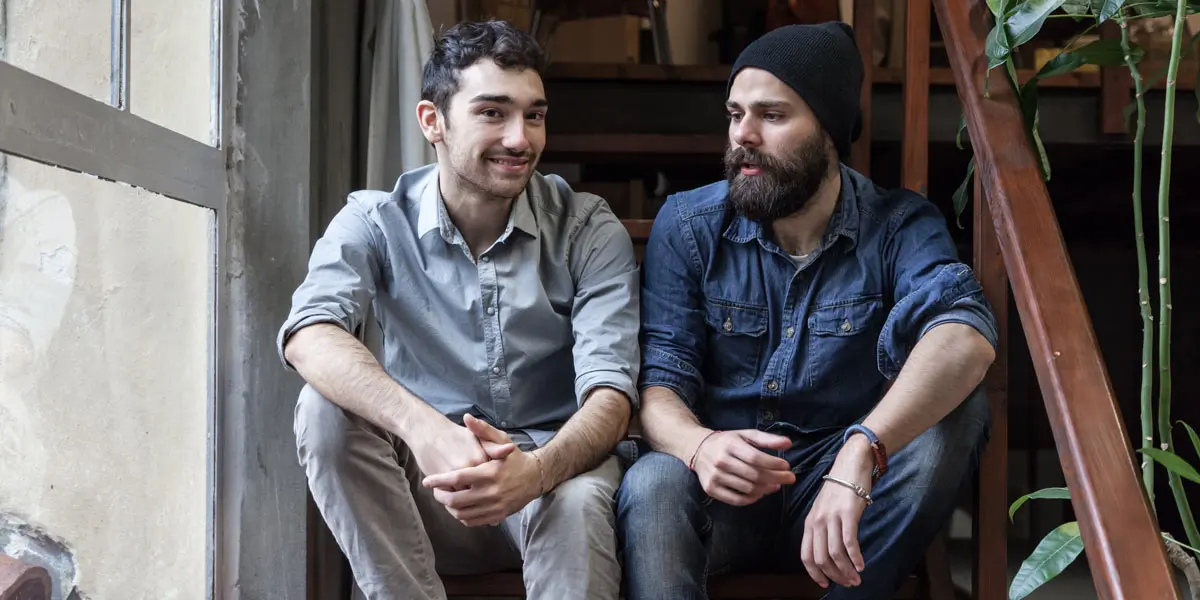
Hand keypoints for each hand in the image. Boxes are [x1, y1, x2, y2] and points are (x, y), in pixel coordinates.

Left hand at [420, 416, 541, 526]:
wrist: (536, 477)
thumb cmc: (515, 457)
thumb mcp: (501, 439)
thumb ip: (482, 430)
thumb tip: (467, 417)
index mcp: (489, 472)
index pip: (457, 478)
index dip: (439, 480)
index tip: (427, 481)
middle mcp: (491, 492)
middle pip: (456, 500)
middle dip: (441, 496)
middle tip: (435, 491)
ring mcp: (495, 506)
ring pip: (462, 514)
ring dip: (449, 508)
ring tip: (446, 499)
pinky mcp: (498, 516)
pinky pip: (473, 521)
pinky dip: (462, 516)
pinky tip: (459, 508)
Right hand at [691, 429, 795, 505]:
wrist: (698, 449)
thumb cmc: (727, 442)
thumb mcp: (745, 435)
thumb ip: (766, 439)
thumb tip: (788, 443)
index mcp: (730, 445)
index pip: (756, 458)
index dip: (774, 464)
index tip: (787, 466)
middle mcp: (721, 461)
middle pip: (754, 475)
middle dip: (776, 478)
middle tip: (789, 478)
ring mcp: (715, 477)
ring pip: (748, 488)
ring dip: (766, 489)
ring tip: (775, 485)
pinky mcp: (711, 489)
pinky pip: (736, 500)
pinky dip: (752, 499)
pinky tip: (760, 493)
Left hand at [801, 437, 874, 588]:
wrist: (851, 464)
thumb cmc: (840, 488)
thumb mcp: (825, 509)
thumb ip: (824, 528)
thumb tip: (831, 553)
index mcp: (810, 522)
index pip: (806, 555)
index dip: (814, 573)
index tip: (825, 583)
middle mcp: (817, 521)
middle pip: (821, 558)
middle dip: (835, 575)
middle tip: (848, 583)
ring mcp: (832, 517)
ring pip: (835, 553)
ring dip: (847, 570)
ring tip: (856, 579)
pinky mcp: (848, 513)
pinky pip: (849, 542)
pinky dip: (855, 558)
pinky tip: (861, 565)